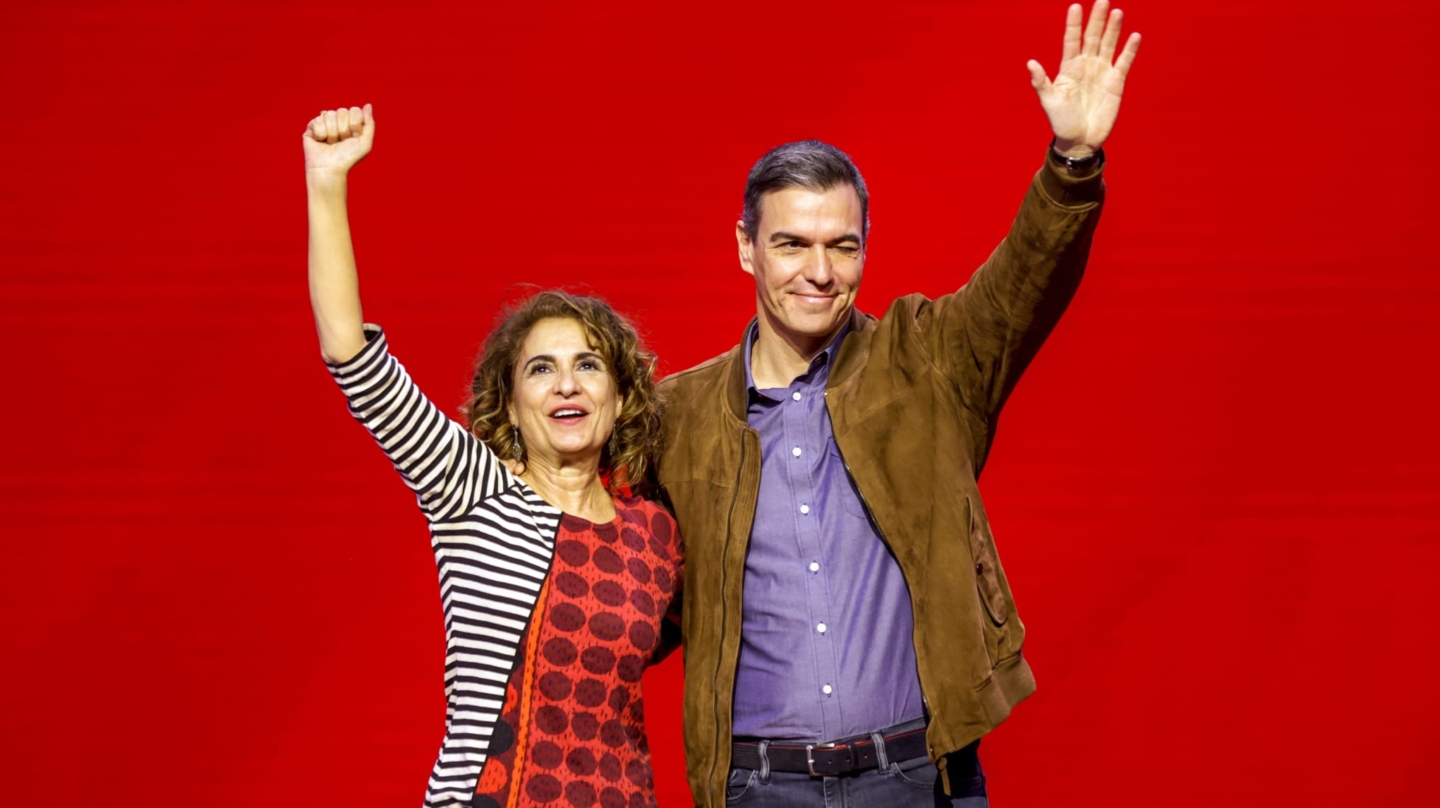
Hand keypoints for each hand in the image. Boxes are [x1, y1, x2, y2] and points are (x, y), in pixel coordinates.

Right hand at [303, 104, 374, 179]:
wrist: (330, 169)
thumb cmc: (348, 158)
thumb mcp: (365, 143)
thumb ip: (369, 123)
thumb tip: (368, 105)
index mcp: (351, 123)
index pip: (355, 110)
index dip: (355, 125)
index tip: (354, 138)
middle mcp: (338, 121)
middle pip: (342, 111)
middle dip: (344, 129)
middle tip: (341, 142)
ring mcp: (324, 122)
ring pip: (330, 115)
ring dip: (332, 133)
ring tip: (331, 143)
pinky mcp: (311, 126)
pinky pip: (317, 120)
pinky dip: (321, 134)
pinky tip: (321, 141)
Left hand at [1027, 2, 1139, 157]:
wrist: (1080, 140)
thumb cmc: (1061, 122)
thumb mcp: (1049, 102)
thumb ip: (1041, 83)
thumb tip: (1030, 63)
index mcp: (1068, 68)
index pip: (1072, 40)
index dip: (1074, 24)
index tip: (1075, 6)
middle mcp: (1086, 65)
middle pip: (1092, 37)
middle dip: (1097, 19)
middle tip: (1102, 0)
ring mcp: (1102, 72)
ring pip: (1108, 45)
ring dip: (1113, 29)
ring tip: (1116, 12)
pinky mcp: (1116, 82)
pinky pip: (1124, 62)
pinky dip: (1129, 50)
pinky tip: (1134, 36)